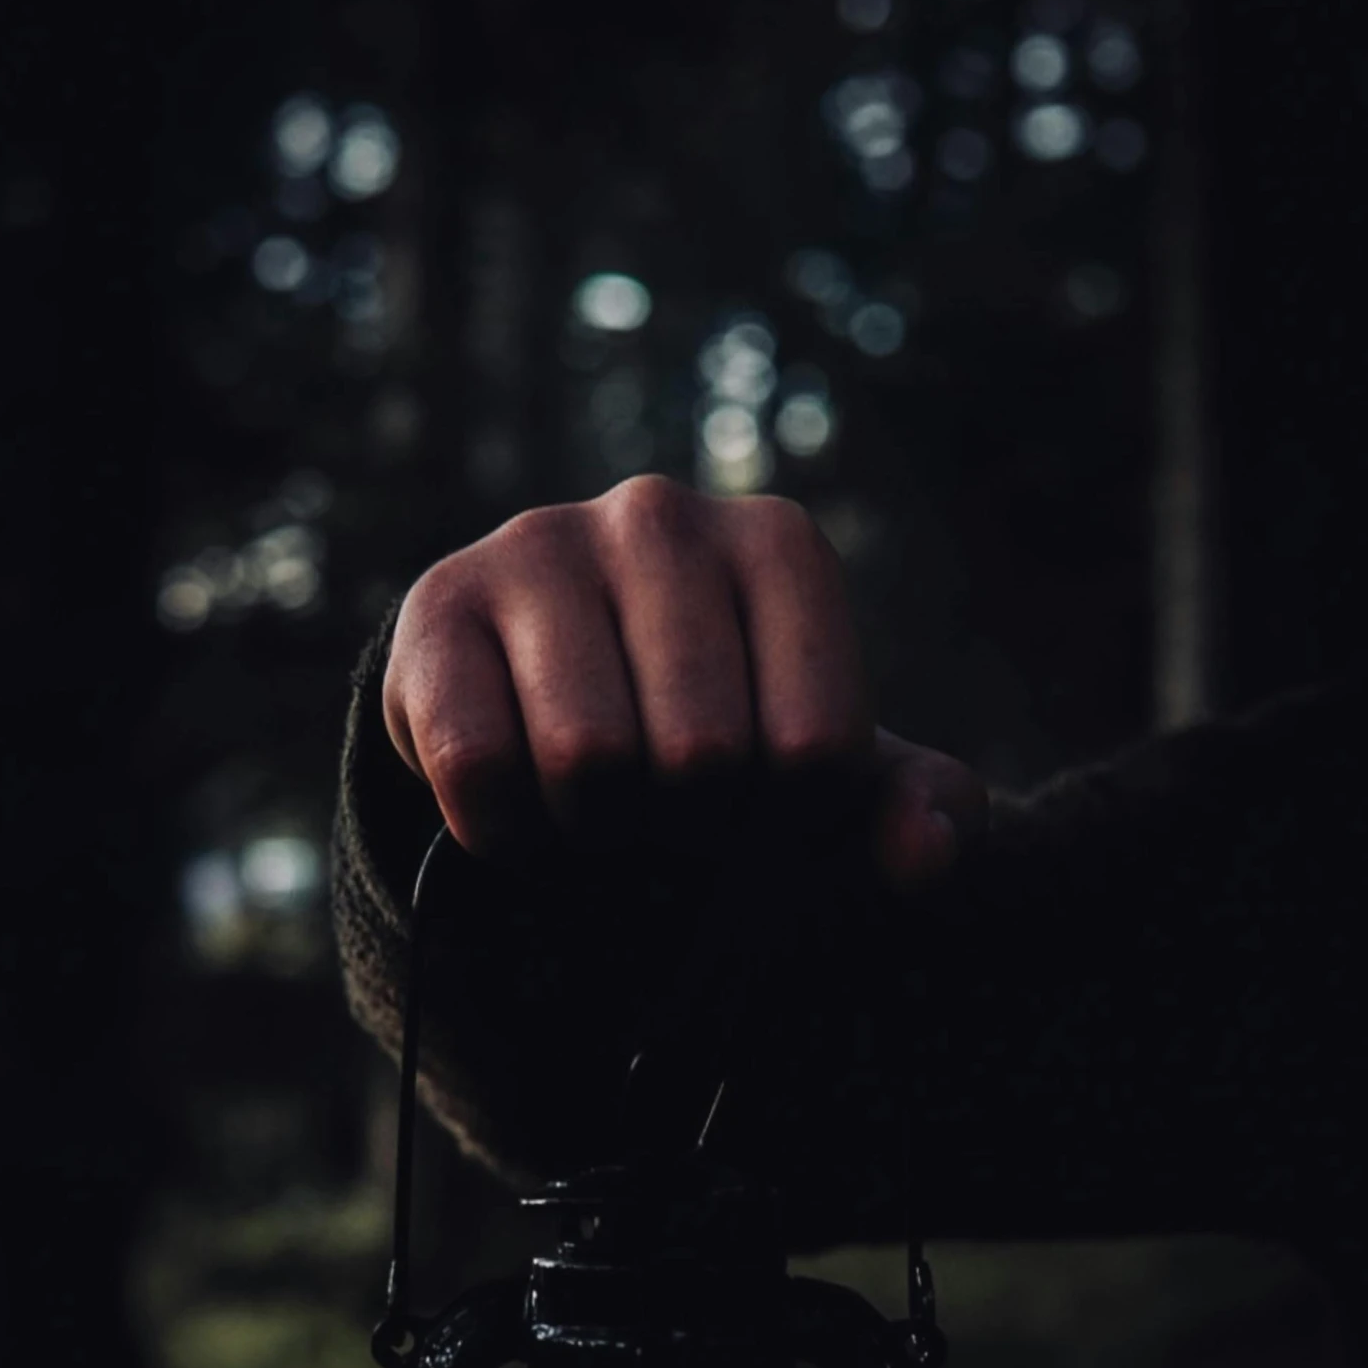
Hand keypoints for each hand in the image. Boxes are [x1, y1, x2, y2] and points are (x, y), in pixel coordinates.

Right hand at [383, 475, 987, 887]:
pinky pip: (480, 768)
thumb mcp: (835, 792)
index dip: (787, 821)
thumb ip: (922, 817)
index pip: (815, 751)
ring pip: (588, 760)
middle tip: (667, 806)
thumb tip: (929, 852)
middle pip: (701, 758)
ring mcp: (539, 545)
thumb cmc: (723, 752)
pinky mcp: (437, 608)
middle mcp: (660, 515)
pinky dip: (508, 832)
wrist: (557, 726)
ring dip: (595, 829)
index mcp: (779, 544)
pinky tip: (524, 801)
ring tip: (598, 799)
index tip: (758, 798)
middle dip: (687, 826)